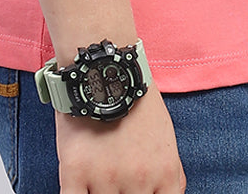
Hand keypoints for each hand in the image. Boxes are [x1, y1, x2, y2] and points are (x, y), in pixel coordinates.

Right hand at [55, 84, 185, 191]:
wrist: (105, 67)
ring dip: (100, 193)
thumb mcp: (166, 137)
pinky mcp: (75, 171)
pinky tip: (80, 187)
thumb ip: (172, 173)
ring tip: (100, 173)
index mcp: (164, 173)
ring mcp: (106, 177)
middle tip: (116, 181)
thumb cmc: (135, 101)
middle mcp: (138, 179)